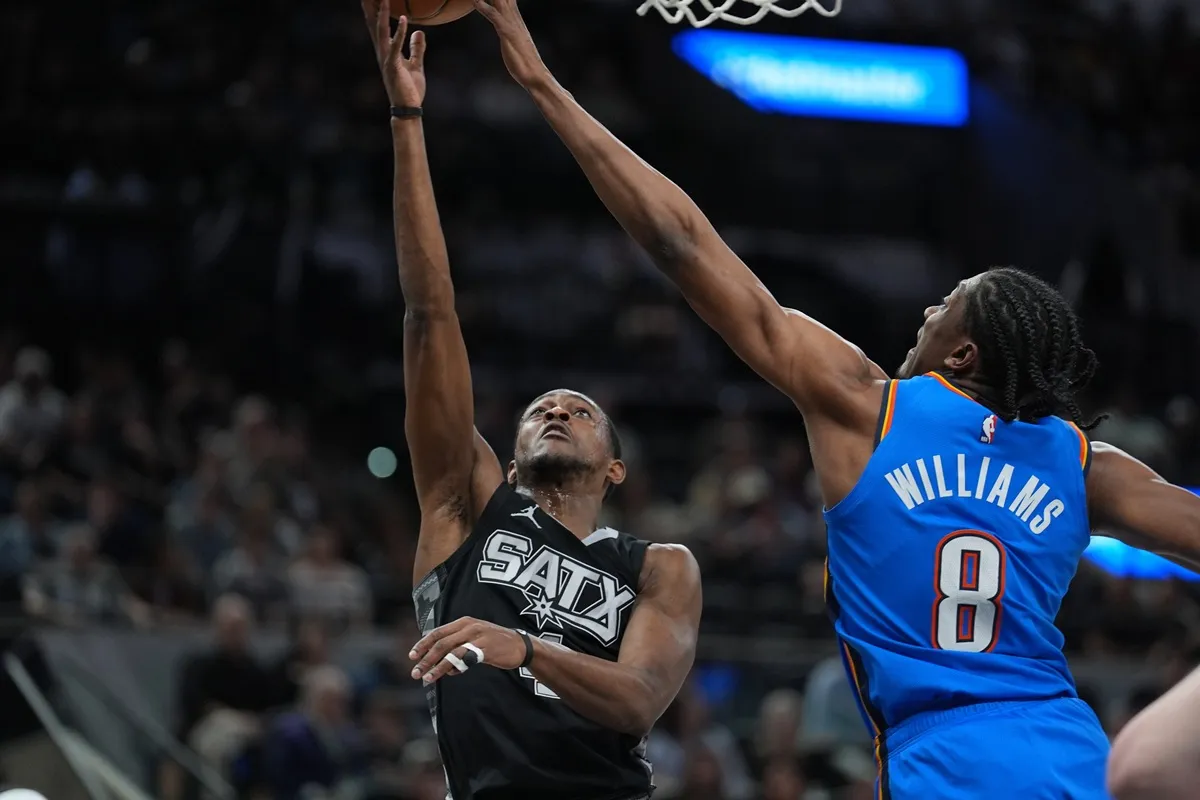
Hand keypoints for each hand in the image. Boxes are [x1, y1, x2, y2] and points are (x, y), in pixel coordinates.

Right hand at [362, 0, 426, 106]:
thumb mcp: (416, 65)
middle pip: (373, 25)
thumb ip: (416, 48)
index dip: (375, 10)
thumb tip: (419, 31)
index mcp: (387, 52)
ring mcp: (386, 59)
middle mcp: (383, 53)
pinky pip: (395, 46)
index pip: (378, 27)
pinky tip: (403, 19)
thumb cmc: (410, 89)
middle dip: (370, 8)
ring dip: (382, 13)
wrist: (408, 109)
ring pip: (381, 31)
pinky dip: (398, 32)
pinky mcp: (393, 66)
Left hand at [409, 617, 527, 683]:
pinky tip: (451, 674)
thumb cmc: (494, 643)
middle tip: (415, 672)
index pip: (437, 632)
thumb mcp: (473, 637)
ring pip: (451, 652)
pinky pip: (465, 659)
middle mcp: (469, 626)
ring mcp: (478, 637)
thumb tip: (437, 660)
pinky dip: (455, 668)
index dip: (422, 644)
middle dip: (425, 658)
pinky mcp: (486, 649)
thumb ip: (456, 644)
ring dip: (436, 667)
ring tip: (427, 679)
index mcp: (464, 622)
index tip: (411, 656)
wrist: (520, 645)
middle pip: (441, 643)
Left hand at [470, 0, 547, 87]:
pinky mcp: (508, 35)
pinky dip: (484, 8)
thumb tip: (503, 28)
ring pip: (498, 0)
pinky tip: (475, 1)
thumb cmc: (524, 63)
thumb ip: (506, 31)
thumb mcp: (512, 43)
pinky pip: (495, 18)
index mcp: (514, 18)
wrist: (536, 77)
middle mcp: (513, 18)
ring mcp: (511, 25)